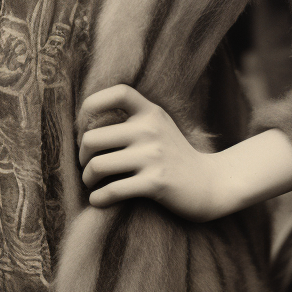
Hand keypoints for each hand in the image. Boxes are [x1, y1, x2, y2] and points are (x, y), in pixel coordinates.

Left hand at [78, 85, 223, 222]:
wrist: (210, 184)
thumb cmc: (174, 154)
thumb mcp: (158, 126)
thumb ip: (132, 118)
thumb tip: (86, 124)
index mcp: (150, 112)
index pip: (118, 93)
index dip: (92, 104)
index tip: (84, 125)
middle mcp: (150, 130)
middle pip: (92, 138)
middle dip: (81, 155)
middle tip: (85, 164)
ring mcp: (153, 156)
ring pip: (98, 166)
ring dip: (87, 178)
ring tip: (91, 182)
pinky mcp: (156, 183)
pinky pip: (113, 190)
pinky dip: (98, 198)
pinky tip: (97, 199)